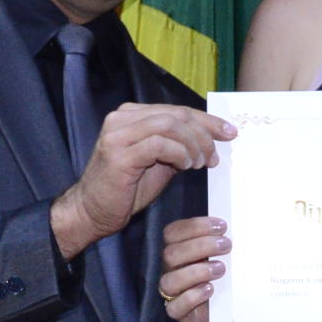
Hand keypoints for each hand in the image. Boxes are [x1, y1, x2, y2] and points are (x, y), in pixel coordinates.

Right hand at [52, 104, 231, 257]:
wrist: (91, 212)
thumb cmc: (125, 189)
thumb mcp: (158, 162)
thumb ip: (178, 146)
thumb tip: (209, 140)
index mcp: (131, 115)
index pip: (177, 110)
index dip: (207, 120)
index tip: (230, 133)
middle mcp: (122, 118)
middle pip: (176, 114)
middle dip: (204, 133)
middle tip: (215, 156)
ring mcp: (118, 134)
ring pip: (170, 125)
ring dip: (193, 144)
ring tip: (199, 164)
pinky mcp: (119, 153)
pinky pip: (160, 144)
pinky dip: (179, 153)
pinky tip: (185, 167)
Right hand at [160, 216, 231, 321]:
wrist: (226, 311)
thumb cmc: (223, 278)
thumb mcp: (223, 256)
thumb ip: (222, 241)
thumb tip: (240, 226)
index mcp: (178, 250)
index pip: (173, 232)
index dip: (195, 226)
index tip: (222, 226)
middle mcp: (171, 269)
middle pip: (171, 254)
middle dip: (201, 246)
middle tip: (227, 245)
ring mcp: (172, 292)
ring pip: (170, 280)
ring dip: (198, 271)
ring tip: (221, 269)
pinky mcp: (178, 312)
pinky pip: (176, 307)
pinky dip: (193, 296)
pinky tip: (210, 289)